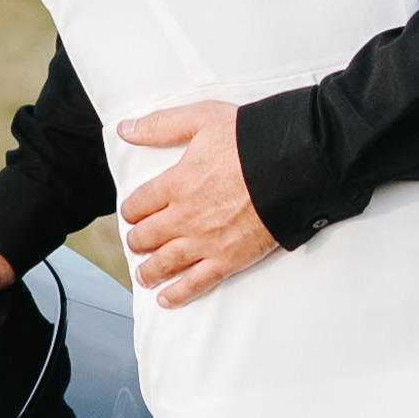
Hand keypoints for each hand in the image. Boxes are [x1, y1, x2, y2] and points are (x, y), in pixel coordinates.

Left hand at [119, 101, 277, 306]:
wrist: (292, 165)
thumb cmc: (250, 139)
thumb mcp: (202, 118)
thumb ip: (160, 126)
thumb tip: (126, 128)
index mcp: (175, 183)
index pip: (139, 204)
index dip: (131, 210)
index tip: (132, 214)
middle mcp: (184, 217)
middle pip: (147, 236)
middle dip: (138, 240)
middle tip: (138, 242)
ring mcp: (205, 241)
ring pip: (165, 263)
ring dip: (149, 270)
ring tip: (144, 274)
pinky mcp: (228, 259)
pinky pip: (195, 283)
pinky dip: (177, 294)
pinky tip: (165, 298)